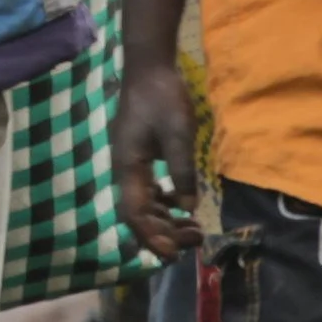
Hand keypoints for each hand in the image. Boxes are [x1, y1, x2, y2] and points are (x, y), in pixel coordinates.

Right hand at [112, 61, 204, 260]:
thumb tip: (188, 207)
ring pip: (144, 204)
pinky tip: (181, 204)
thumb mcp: (178, 134)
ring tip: (194, 229)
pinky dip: (163, 203)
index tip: (173, 255)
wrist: (149, 66)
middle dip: (165, 233)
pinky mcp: (139, 156)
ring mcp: (130, 163)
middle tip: (196, 240)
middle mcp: (125, 170)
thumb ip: (182, 171)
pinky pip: (148, 190)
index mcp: (128, 168)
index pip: (135, 215)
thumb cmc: (162, 97)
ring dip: (166, 220)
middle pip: (140, 214)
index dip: (153, 238)